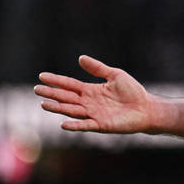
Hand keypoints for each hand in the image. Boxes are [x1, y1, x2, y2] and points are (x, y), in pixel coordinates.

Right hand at [35, 55, 163, 132]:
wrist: (146, 108)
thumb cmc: (133, 92)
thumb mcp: (115, 75)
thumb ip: (98, 68)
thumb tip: (80, 58)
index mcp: (91, 90)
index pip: (69, 85)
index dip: (56, 80)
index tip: (41, 76)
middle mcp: (89, 103)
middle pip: (66, 97)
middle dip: (52, 93)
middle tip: (36, 89)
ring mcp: (94, 114)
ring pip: (72, 111)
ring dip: (58, 108)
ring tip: (44, 104)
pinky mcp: (101, 125)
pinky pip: (85, 125)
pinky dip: (74, 125)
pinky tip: (63, 123)